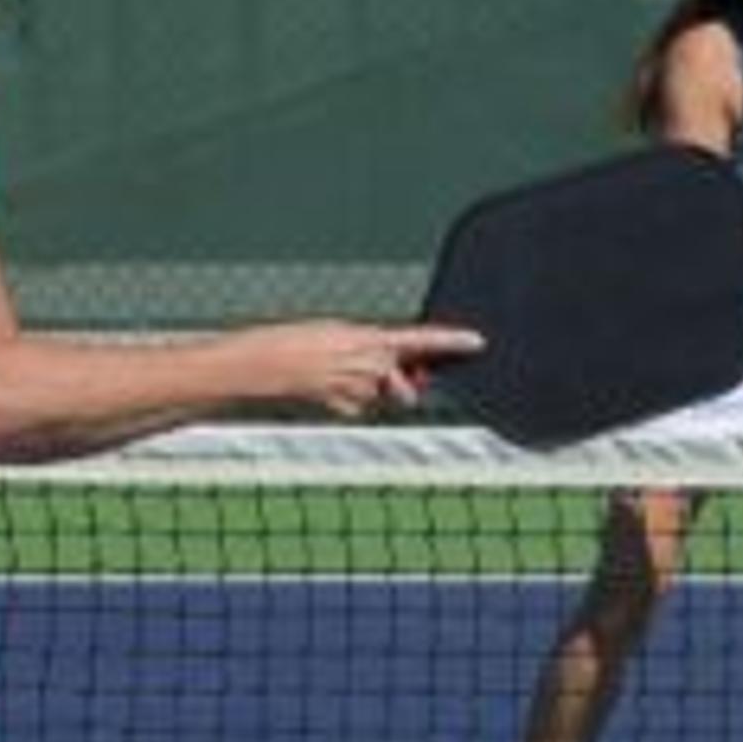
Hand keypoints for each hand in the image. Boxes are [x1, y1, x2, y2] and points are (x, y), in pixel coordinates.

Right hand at [254, 321, 480, 418]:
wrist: (263, 364)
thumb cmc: (297, 341)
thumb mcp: (341, 334)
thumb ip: (376, 351)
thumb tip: (402, 377)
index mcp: (373, 338)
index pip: (423, 339)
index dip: (452, 341)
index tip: (479, 343)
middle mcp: (372, 364)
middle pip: (406, 382)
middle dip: (400, 382)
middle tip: (373, 372)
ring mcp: (359, 388)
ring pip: (380, 396)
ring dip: (367, 389)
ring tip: (332, 373)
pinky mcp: (346, 407)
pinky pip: (358, 407)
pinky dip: (347, 401)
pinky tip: (322, 388)